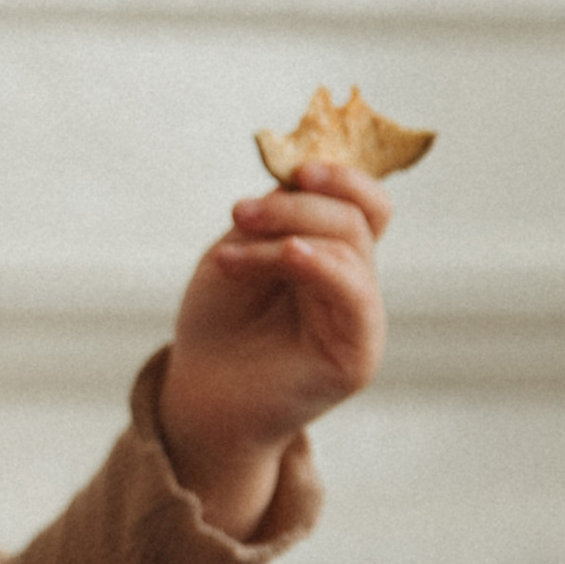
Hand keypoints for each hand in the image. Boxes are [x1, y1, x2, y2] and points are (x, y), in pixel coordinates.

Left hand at [155, 157, 390, 541]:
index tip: (295, 168)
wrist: (199, 395)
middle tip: (240, 212)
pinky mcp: (358, 355)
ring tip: (230, 255)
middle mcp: (356, 284)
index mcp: (335, 255)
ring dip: (287, 233)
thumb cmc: (218, 322)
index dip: (341, 174)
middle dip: (296, 204)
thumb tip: (307, 171)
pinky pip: (354, 294)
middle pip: (355, 217)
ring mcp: (362, 320)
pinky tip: (282, 256)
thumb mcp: (242, 249)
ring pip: (351, 247)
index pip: (365, 203)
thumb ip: (278, 215)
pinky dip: (317, 264)